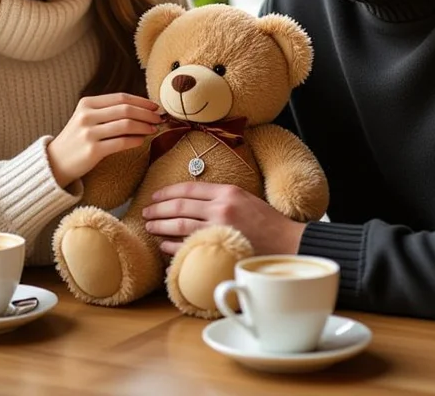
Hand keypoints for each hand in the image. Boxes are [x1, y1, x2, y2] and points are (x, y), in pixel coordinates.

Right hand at [46, 93, 161, 186]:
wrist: (55, 162)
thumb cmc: (77, 139)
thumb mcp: (87, 118)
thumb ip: (108, 111)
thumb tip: (142, 109)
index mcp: (87, 103)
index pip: (121, 98)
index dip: (141, 101)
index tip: (155, 106)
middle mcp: (86, 115)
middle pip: (125, 110)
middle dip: (146, 113)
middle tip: (159, 118)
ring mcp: (89, 133)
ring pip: (126, 125)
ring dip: (144, 126)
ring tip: (153, 129)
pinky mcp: (92, 151)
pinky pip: (121, 143)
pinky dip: (135, 140)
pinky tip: (142, 140)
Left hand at [141, 182, 306, 255]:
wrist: (290, 244)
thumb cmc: (268, 224)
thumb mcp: (246, 200)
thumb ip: (221, 199)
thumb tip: (192, 203)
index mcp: (227, 191)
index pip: (188, 188)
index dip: (167, 193)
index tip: (154, 197)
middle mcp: (221, 206)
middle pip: (179, 205)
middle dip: (158, 209)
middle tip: (145, 213)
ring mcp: (220, 227)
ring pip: (179, 224)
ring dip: (160, 226)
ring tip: (150, 227)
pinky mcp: (220, 246)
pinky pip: (188, 244)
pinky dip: (172, 245)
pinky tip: (164, 245)